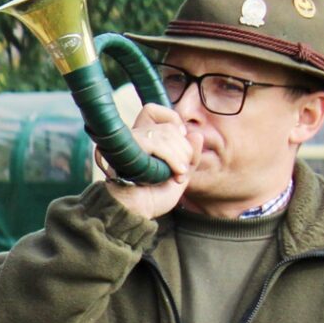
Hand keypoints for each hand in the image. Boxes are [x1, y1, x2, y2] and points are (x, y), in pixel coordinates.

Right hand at [100, 103, 193, 221]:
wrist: (135, 212)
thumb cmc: (152, 196)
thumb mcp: (179, 173)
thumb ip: (190, 154)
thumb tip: (195, 133)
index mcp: (140, 137)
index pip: (153, 110)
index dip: (172, 120)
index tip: (181, 142)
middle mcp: (131, 136)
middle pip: (168, 126)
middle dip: (184, 148)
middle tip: (182, 169)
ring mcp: (128, 143)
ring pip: (165, 134)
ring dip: (180, 155)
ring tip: (178, 174)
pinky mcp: (127, 151)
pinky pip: (158, 144)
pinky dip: (173, 159)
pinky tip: (176, 173)